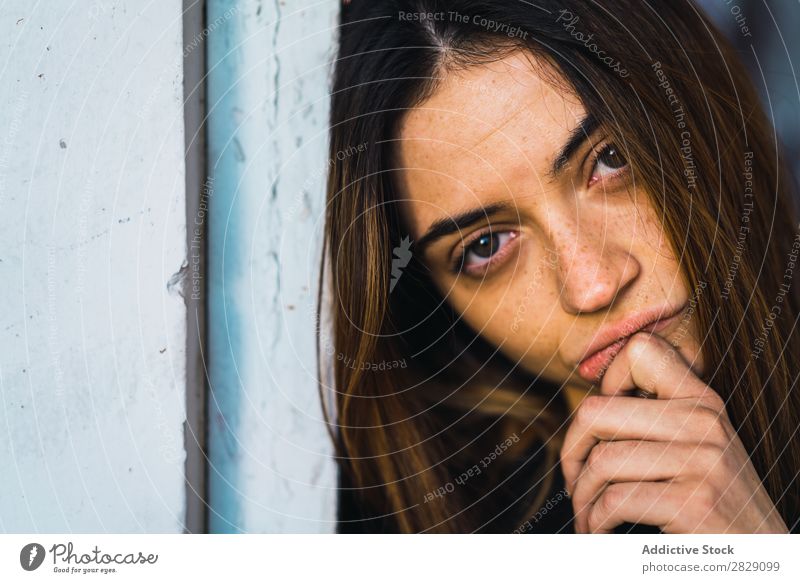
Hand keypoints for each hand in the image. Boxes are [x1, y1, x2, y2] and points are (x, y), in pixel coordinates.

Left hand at [560, 332, 788, 532]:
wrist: (763, 557)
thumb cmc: (713, 504)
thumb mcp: (695, 447)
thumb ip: (654, 420)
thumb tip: (585, 412)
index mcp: (701, 400)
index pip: (639, 350)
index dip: (605, 383)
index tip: (602, 428)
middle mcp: (704, 421)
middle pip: (596, 411)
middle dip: (572, 451)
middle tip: (575, 481)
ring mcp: (703, 460)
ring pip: (601, 461)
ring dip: (582, 497)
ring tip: (587, 515)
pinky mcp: (695, 502)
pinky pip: (614, 501)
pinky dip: (595, 522)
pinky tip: (600, 532)